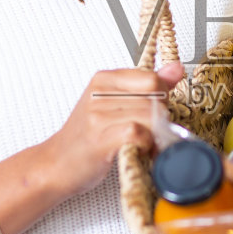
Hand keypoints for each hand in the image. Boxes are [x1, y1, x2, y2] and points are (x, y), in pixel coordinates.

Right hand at [42, 62, 185, 195]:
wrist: (56, 165)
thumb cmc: (87, 137)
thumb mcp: (115, 104)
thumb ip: (146, 86)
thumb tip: (176, 69)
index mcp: (103, 79)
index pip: (151, 79)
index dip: (162, 99)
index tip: (155, 114)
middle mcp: (99, 94)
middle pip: (153, 99)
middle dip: (160, 120)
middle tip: (151, 133)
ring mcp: (97, 116)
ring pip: (149, 116)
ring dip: (155, 135)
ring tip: (146, 144)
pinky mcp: (100, 139)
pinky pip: (138, 133)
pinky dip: (146, 144)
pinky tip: (139, 150)